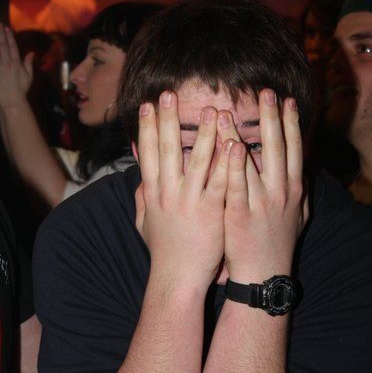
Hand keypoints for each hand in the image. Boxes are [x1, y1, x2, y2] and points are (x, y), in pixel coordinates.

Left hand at [0, 21, 33, 107]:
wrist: (11, 100)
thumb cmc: (21, 88)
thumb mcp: (29, 76)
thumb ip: (29, 63)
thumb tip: (32, 52)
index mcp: (16, 64)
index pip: (12, 47)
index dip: (9, 36)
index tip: (6, 28)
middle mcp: (6, 64)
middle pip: (2, 46)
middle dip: (0, 34)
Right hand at [135, 91, 229, 290]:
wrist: (178, 278)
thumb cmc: (165, 251)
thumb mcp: (146, 221)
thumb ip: (142, 196)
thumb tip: (139, 174)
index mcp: (153, 193)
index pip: (147, 153)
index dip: (145, 127)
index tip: (146, 105)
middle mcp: (168, 193)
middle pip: (166, 149)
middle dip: (166, 120)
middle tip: (167, 94)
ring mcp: (190, 201)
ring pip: (196, 160)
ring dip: (203, 133)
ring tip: (209, 109)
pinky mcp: (212, 211)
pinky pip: (219, 181)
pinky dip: (225, 161)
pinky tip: (232, 142)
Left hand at [219, 90, 306, 284]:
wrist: (265, 276)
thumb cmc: (278, 245)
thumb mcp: (298, 215)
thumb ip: (302, 190)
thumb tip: (306, 169)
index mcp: (293, 188)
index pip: (293, 148)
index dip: (290, 122)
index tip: (286, 99)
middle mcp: (281, 191)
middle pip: (277, 147)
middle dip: (272, 117)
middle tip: (266, 91)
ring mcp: (262, 202)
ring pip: (252, 160)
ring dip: (240, 133)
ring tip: (228, 110)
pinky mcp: (241, 213)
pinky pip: (237, 183)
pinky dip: (234, 163)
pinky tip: (229, 144)